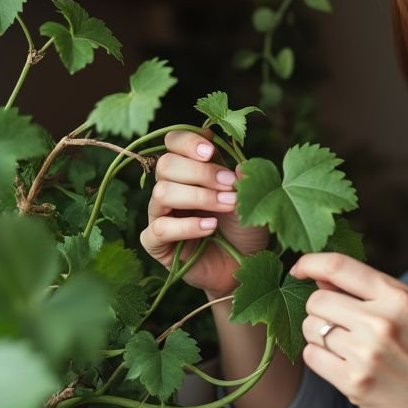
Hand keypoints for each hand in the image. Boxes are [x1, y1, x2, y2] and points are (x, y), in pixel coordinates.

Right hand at [140, 129, 267, 297]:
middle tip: (229, 185)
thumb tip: (239, 164)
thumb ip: (243, 178)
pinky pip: (159, 228)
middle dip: (201, 173)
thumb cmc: (244, 227)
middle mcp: (171, 188)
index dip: (188, 142)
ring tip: (227, 205)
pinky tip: (210, 227)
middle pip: (166, 165)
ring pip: (161, 193)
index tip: (211, 151)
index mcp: (189, 170)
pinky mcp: (156, 243)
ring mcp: (160, 214)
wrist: (244, 265)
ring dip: (198, 197)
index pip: (173, 143)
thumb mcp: (250, 199)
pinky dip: (186, 226)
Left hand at [290, 252, 407, 407]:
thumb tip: (319, 278)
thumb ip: (369, 293)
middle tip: (339, 324)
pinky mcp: (355, 383)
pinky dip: (321, 359)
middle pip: (317, 300)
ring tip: (348, 348)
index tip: (299, 268)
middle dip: (320, 310)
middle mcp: (381, 321)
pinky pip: (312, 357)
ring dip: (320, 336)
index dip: (311, 262)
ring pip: (311, 329)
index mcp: (399, 297)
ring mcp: (366, 353)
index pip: (340, 267)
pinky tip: (344, 365)